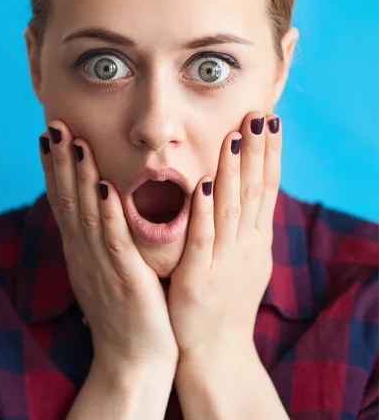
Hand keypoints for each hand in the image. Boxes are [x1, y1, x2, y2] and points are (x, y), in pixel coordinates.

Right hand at [39, 120, 178, 370]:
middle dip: (60, 161)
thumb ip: (99, 236)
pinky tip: (103, 187)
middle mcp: (84, 253)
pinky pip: (114, 241)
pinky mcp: (124, 279)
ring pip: (86, 214)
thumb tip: (98, 202)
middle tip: (54, 125)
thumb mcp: (104, 267)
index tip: (49, 135)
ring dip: (79, 177)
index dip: (54, 167)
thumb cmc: (126, 309)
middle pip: (67, 200)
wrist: (134, 359)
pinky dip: (107, 214)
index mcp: (81, 249)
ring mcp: (101, 265)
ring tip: (74, 143)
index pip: (62, 200)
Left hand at [167, 111, 279, 362]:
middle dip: (258, 151)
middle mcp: (246, 245)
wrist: (216, 352)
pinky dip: (205, 213)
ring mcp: (224, 261)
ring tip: (236, 138)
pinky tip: (204, 187)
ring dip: (233, 172)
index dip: (269, 152)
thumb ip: (246, 224)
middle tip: (260, 115)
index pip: (266, 187)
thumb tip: (247, 190)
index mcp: (256, 238)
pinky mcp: (198, 277)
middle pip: (254, 190)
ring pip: (231, 209)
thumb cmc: (226, 300)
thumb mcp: (245, 258)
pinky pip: (202, 240)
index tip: (270, 119)